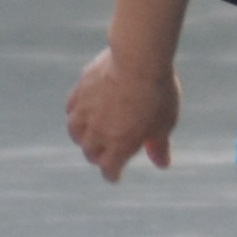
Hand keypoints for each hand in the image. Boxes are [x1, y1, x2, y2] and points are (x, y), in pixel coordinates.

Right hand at [65, 48, 181, 180]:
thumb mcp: (164, 123)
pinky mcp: (80, 91)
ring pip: (75, 132)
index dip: (112, 175)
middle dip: (98, 157)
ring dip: (82, 138)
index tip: (115, 177)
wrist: (138, 60)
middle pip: (90, 152)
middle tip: (105, 156)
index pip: (109, 168)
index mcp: (119, 145)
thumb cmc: (157, 93)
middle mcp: (97, 132)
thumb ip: (159, 145)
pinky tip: (81, 113)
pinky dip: (75, 115)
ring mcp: (85, 111)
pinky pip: (71, 109)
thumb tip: (162, 164)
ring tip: (90, 136)